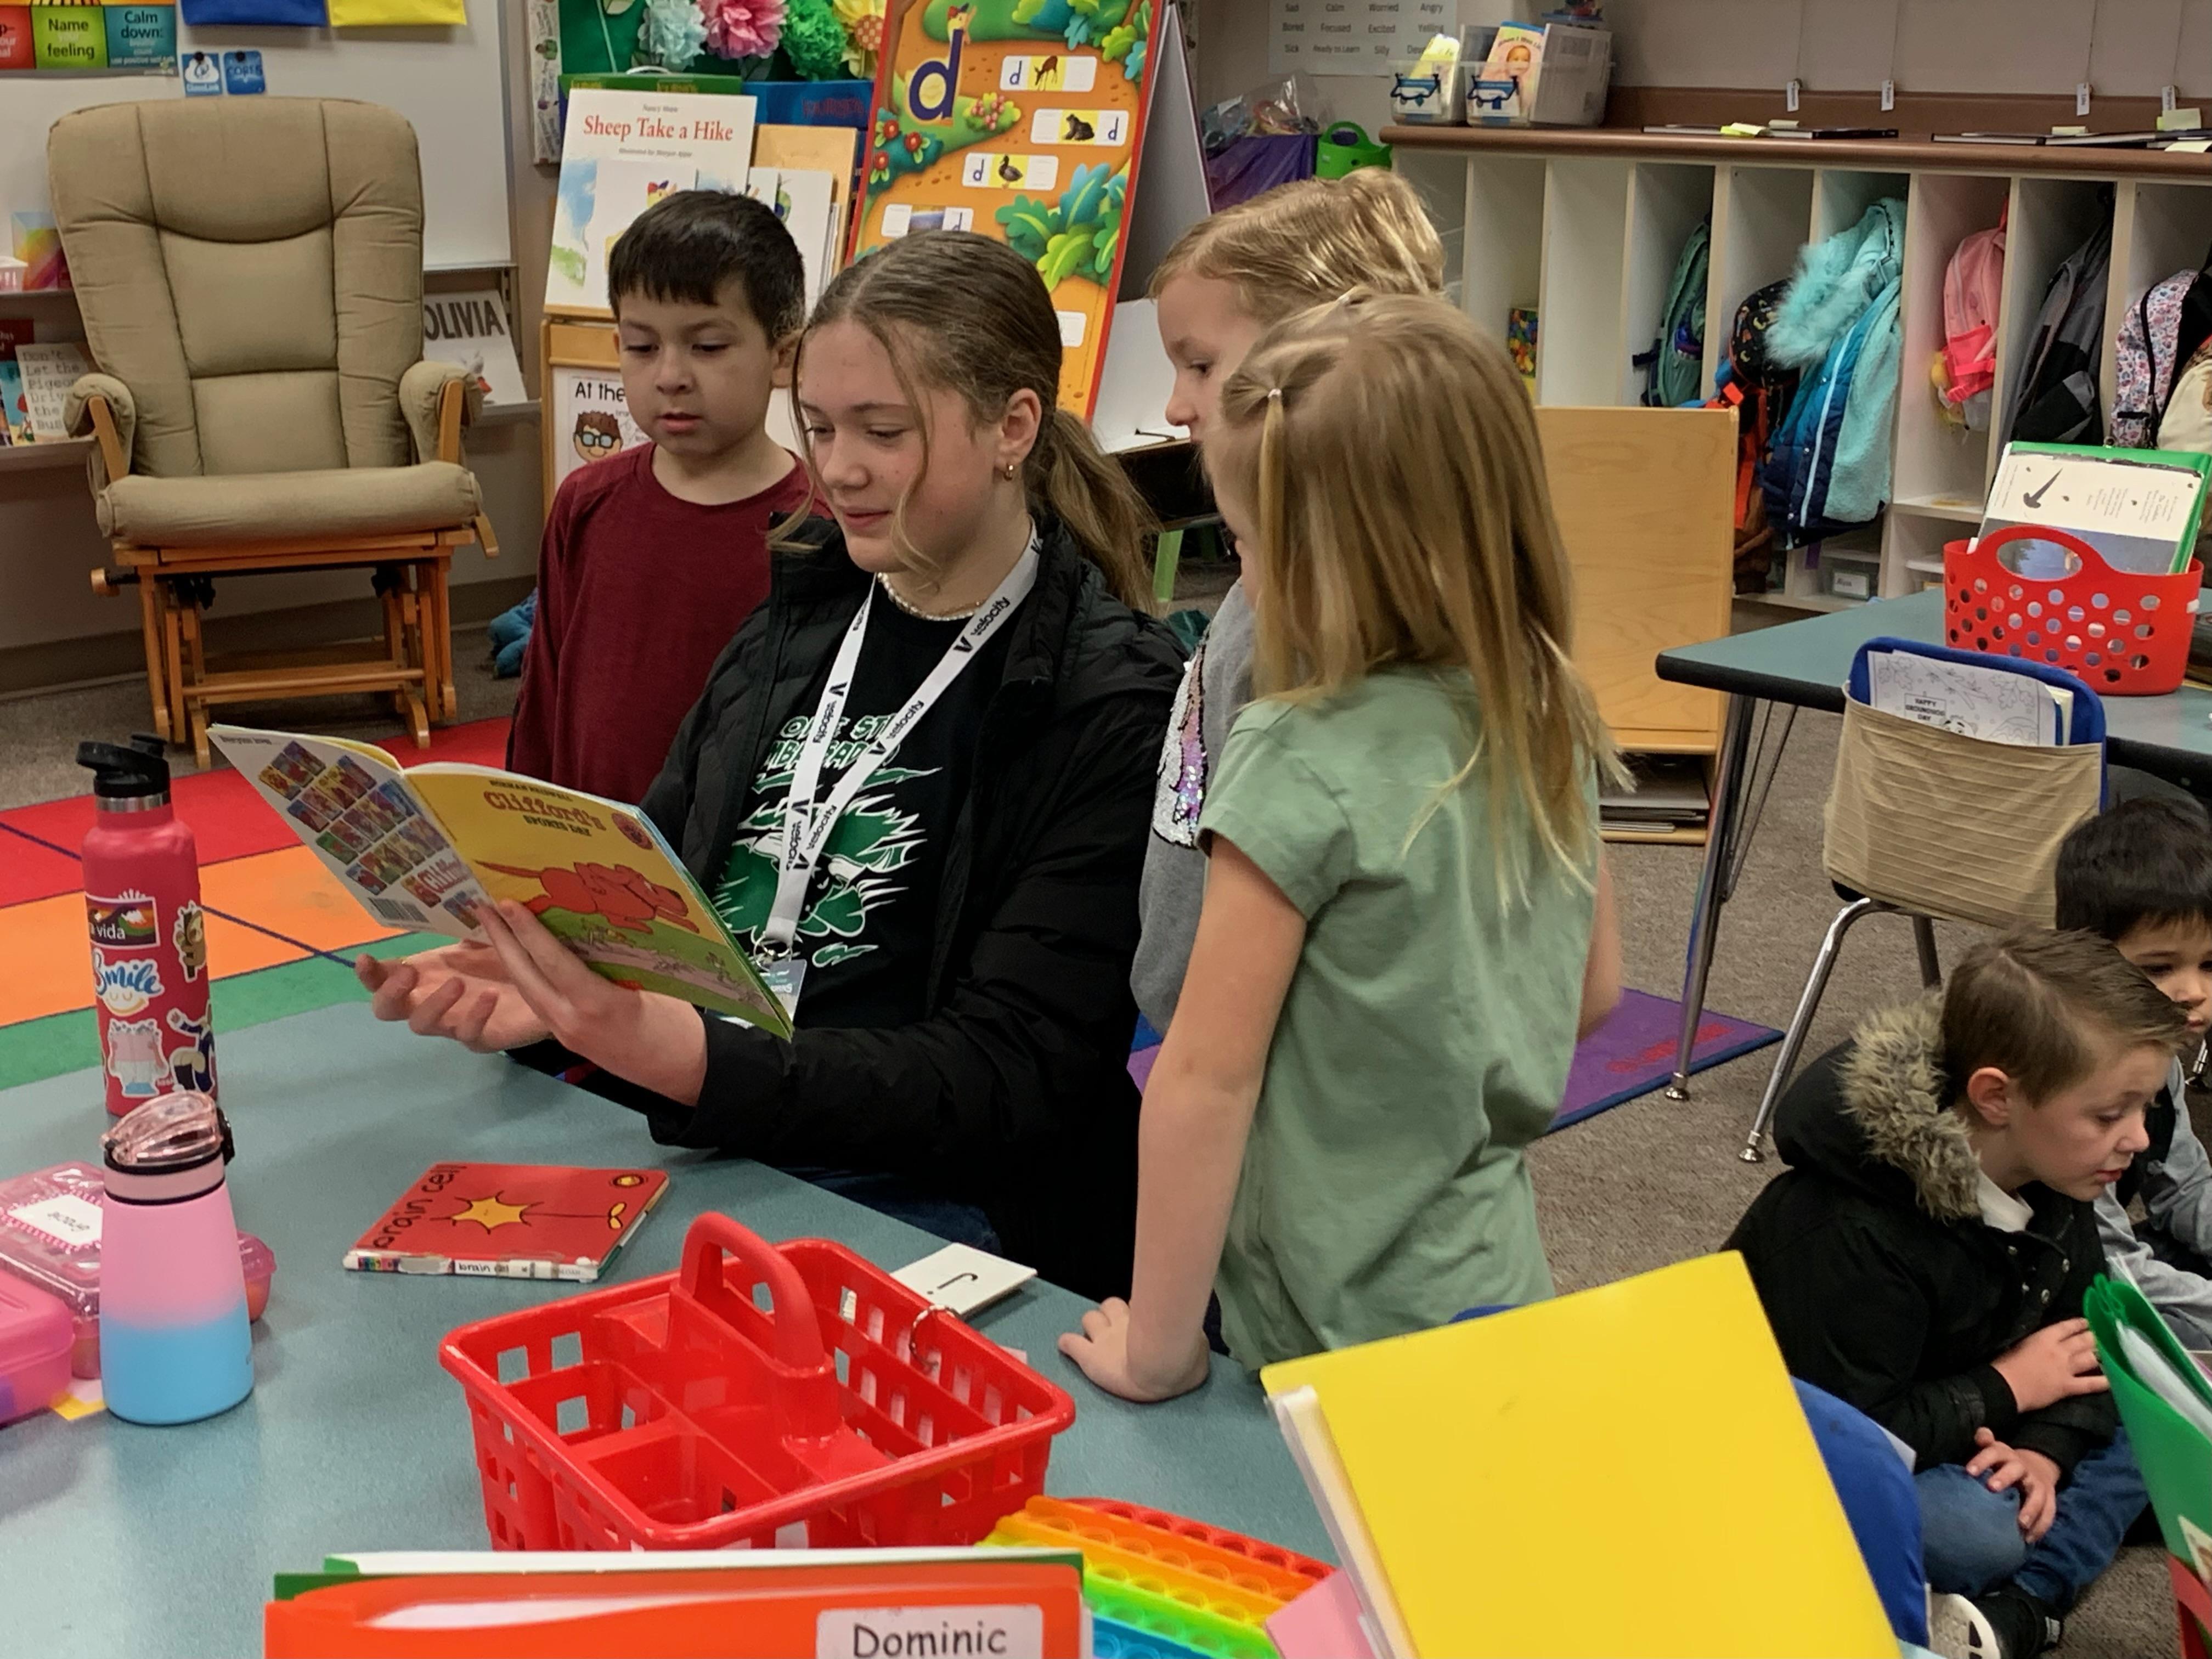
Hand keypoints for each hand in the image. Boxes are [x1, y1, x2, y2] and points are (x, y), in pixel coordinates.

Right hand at [356, 939, 550, 1052]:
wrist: (543, 987)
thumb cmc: (501, 961)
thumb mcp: (480, 938)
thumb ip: (462, 925)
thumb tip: (454, 901)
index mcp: (423, 975)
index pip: (381, 979)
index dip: (369, 974)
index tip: (366, 959)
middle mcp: (429, 1001)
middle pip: (387, 1010)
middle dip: (390, 994)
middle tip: (409, 974)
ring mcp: (451, 1024)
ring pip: (422, 1025)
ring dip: (434, 1003)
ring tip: (458, 982)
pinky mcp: (479, 1038)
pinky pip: (468, 1035)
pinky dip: (475, 1016)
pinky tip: (489, 997)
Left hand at [471, 900, 708, 1104]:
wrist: (684, 1072)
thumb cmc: (678, 1026)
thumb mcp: (654, 984)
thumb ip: (619, 961)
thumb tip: (594, 927)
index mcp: (597, 1004)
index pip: (553, 962)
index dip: (528, 931)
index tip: (508, 904)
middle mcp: (572, 1020)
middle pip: (526, 976)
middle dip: (502, 940)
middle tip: (482, 907)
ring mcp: (566, 1032)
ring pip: (528, 991)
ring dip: (508, 958)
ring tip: (493, 928)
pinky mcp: (568, 1038)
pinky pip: (540, 1003)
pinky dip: (526, 977)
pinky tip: (521, 960)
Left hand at [1058, 1298, 1210, 1402]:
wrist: (1160, 1371)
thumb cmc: (1182, 1362)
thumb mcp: (1196, 1349)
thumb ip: (1191, 1343)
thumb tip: (1196, 1343)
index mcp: (1149, 1320)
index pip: (1139, 1304)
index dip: (1138, 1310)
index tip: (1143, 1319)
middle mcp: (1124, 1324)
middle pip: (1111, 1304)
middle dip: (1112, 1314)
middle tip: (1117, 1329)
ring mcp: (1104, 1339)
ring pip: (1090, 1317)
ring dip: (1093, 1325)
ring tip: (1096, 1338)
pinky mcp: (1088, 1356)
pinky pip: (1070, 1343)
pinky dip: (1068, 1343)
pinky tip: (1066, 1345)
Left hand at [1967, 1429, 2059, 1541]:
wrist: (2035, 1466)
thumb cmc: (2004, 1462)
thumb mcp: (1994, 1449)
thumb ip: (1985, 1442)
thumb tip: (1981, 1433)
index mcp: (2006, 1455)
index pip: (1994, 1452)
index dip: (1982, 1460)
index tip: (1969, 1471)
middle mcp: (2023, 1468)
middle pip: (2015, 1470)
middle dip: (2004, 1477)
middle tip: (1992, 1488)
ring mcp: (2038, 1485)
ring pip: (2037, 1496)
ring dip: (2029, 1509)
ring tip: (2019, 1524)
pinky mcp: (2049, 1500)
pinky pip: (2048, 1514)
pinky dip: (2040, 1527)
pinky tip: (2028, 1539)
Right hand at [1992, 1317, 2108, 1411]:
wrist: (2005, 1386)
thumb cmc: (2005, 1364)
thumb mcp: (2019, 1344)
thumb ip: (2034, 1341)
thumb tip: (2042, 1341)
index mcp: (2044, 1338)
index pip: (2066, 1327)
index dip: (2079, 1324)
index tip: (2088, 1321)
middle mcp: (2059, 1350)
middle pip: (2083, 1341)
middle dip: (2095, 1337)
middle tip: (2106, 1335)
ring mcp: (2065, 1368)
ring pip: (2090, 1358)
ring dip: (2101, 1355)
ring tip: (2111, 1352)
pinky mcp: (2068, 1386)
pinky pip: (2090, 1384)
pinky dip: (2103, 1382)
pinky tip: (2114, 1378)